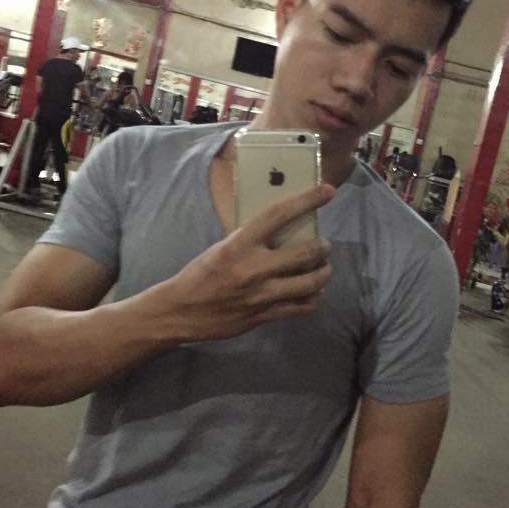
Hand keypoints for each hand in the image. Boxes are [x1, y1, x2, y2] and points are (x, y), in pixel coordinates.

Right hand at [148, 184, 335, 341]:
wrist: (181, 311)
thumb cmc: (201, 274)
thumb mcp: (221, 248)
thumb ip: (250, 241)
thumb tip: (281, 229)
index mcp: (239, 244)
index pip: (279, 215)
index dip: (307, 200)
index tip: (327, 191)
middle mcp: (253, 268)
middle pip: (305, 253)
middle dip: (323, 247)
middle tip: (325, 245)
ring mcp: (261, 295)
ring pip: (310, 283)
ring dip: (324, 273)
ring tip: (324, 268)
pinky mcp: (264, 316)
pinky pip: (302, 308)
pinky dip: (314, 298)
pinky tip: (313, 293)